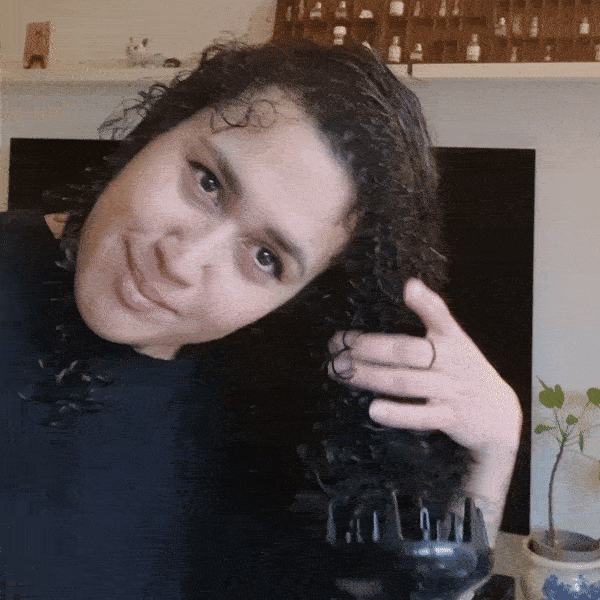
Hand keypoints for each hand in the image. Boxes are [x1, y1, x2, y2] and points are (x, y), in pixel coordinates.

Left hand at [328, 278, 521, 459]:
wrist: (500, 414)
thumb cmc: (465, 370)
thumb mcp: (455, 341)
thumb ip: (433, 316)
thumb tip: (410, 284)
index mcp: (453, 340)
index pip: (440, 317)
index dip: (426, 303)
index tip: (409, 288)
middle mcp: (451, 362)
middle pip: (406, 351)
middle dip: (370, 347)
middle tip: (339, 345)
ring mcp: (450, 390)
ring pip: (405, 382)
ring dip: (370, 376)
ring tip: (342, 371)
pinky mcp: (449, 418)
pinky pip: (420, 416)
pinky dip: (397, 413)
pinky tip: (374, 409)